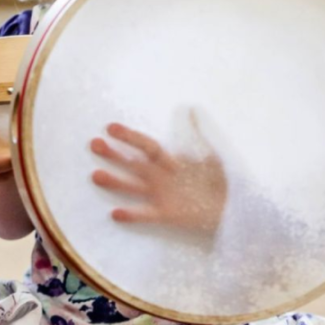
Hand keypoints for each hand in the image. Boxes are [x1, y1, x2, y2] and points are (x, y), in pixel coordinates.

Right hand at [90, 115, 227, 231]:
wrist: (231, 209)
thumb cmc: (219, 181)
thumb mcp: (211, 155)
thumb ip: (198, 134)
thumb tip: (191, 109)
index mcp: (169, 161)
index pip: (146, 146)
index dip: (130, 137)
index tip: (110, 127)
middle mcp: (160, 177)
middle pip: (133, 164)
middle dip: (114, 154)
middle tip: (94, 144)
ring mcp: (160, 196)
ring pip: (133, 187)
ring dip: (115, 181)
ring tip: (95, 175)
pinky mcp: (165, 214)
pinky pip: (145, 214)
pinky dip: (131, 214)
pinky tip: (115, 213)